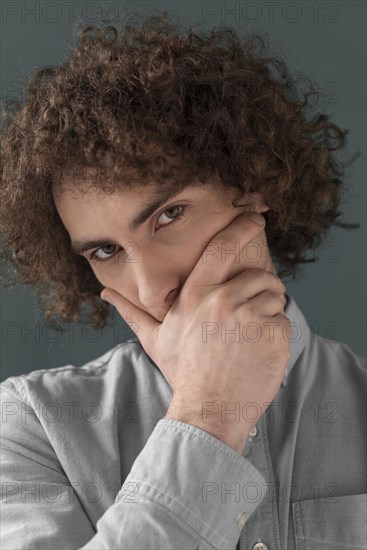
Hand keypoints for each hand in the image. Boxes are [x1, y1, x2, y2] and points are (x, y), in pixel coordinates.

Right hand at [100, 212, 290, 452]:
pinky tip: (260, 351)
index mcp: (196, 295)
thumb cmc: (183, 372)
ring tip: (253, 336)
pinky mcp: (272, 334)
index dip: (240, 227)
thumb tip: (105, 293)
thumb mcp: (155, 339)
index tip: (253, 217)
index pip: (221, 248)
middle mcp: (222, 299)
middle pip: (259, 275)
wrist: (209, 410)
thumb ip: (131, 311)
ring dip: (270, 311)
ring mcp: (249, 316)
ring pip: (275, 296)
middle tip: (253, 311)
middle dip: (262, 288)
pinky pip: (284, 320)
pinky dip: (278, 333)